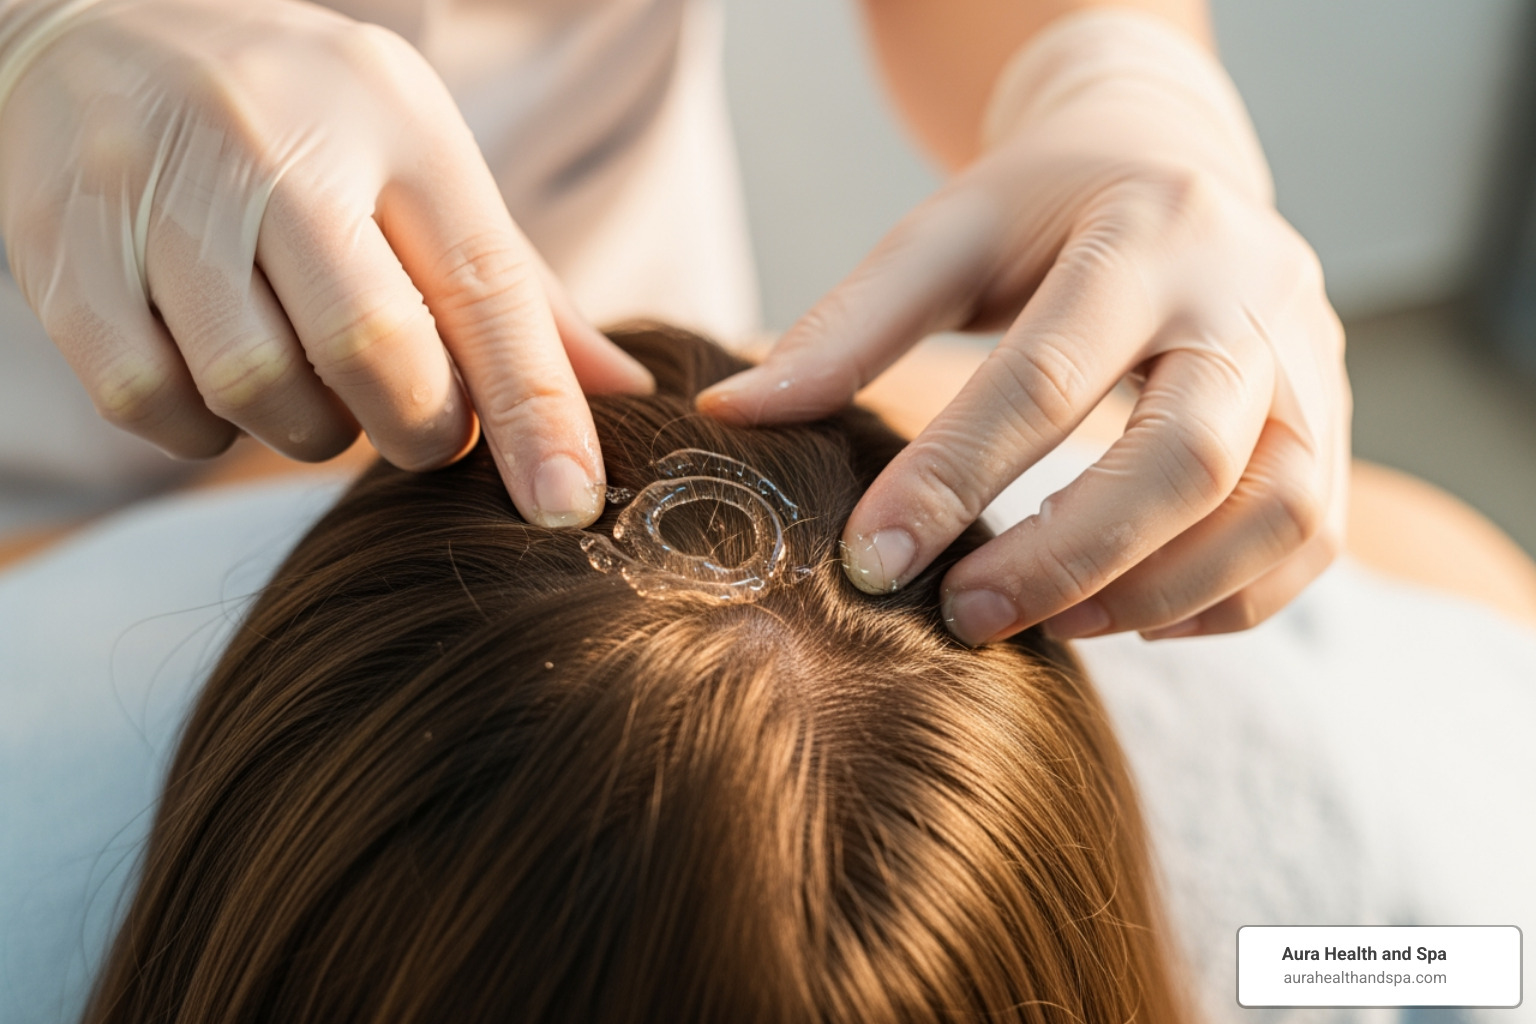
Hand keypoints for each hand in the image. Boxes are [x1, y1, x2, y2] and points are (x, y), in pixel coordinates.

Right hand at [0, 0, 650, 526]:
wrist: (102, 23)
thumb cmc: (300, 120)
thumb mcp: (420, 164)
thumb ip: (515, 286)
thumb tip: (626, 388)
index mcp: (393, 120)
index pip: (486, 287)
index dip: (535, 411)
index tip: (566, 504)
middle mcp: (276, 141)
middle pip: (372, 348)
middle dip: (412, 426)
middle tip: (411, 423)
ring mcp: (161, 188)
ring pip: (258, 385)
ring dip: (303, 426)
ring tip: (306, 378)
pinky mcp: (67, 246)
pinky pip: (150, 397)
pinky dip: (200, 424)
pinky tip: (217, 376)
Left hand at [699, 10, 1347, 643]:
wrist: (1169, 168)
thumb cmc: (1044, 212)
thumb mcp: (944, 237)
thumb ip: (848, 326)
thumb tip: (736, 414)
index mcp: (1145, 236)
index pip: (1048, 378)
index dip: (954, 481)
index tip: (869, 563)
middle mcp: (1248, 299)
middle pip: (1186, 458)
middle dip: (1067, 557)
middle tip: (962, 617)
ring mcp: (1311, 366)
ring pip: (1273, 509)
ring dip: (1153, 589)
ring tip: (1046, 625)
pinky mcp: (1333, 423)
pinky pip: (1307, 538)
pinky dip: (1224, 598)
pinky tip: (1131, 613)